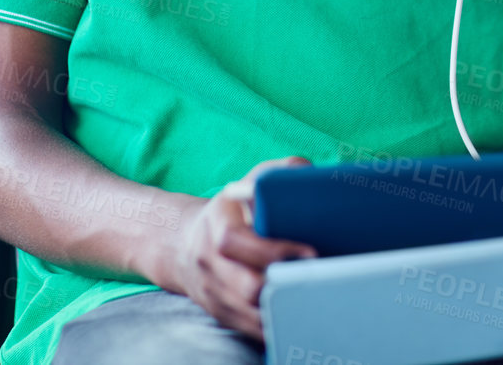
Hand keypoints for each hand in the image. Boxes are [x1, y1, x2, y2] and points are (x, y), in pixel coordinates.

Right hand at [155, 157, 317, 339]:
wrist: (183, 244)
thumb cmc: (231, 211)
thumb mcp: (247, 184)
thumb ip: (277, 174)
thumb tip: (308, 173)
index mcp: (217, 225)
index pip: (236, 241)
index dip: (272, 250)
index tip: (309, 252)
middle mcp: (210, 262)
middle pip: (245, 286)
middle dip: (283, 286)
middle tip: (319, 280)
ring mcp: (212, 291)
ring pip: (249, 313)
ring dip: (282, 309)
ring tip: (313, 298)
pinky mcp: (219, 312)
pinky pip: (248, 328)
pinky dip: (272, 326)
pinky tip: (295, 316)